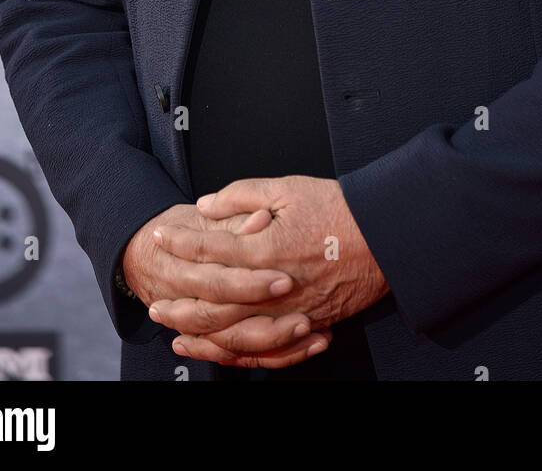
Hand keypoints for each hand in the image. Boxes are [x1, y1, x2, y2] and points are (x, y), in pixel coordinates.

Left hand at [149, 176, 388, 365]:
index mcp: (266, 247)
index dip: (180, 243)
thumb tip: (207, 205)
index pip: (209, 249)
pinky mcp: (307, 324)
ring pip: (234, 332)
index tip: (160, 237)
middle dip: (179, 300)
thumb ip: (242, 194)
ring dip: (201, 333)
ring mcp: (291, 311)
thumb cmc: (340, 208)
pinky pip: (266, 349)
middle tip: (154, 299)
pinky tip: (221, 350)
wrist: (387, 235)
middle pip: (213, 302)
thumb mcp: (288, 187)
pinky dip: (238, 353)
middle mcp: (274, 286)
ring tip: (176, 330)